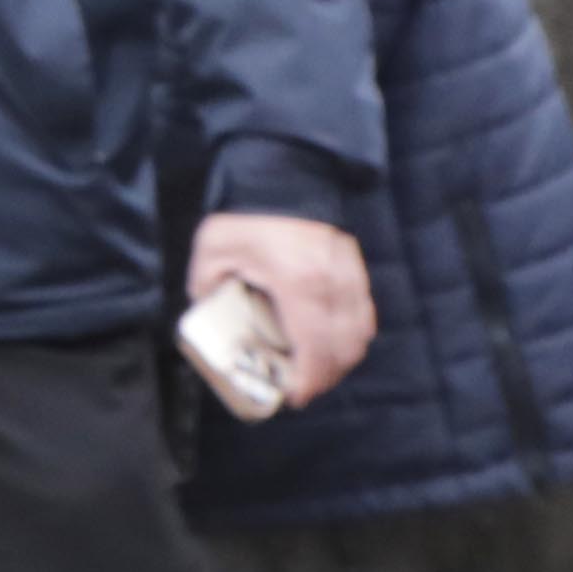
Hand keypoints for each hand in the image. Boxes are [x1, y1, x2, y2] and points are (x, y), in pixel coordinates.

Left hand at [186, 213, 377, 402]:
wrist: (283, 174)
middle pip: (345, 348)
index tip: (295, 397)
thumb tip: (209, 322)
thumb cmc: (244, 216)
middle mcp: (333, 283)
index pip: (316, 346)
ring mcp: (351, 275)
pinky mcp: (357, 268)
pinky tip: (330, 343)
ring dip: (341, 360)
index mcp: (299, 283)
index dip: (309, 380)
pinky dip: (353, 336)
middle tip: (302, 388)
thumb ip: (207, 290)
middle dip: (326, 377)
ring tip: (315, 370)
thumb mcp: (212, 253)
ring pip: (361, 334)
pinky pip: (365, 314)